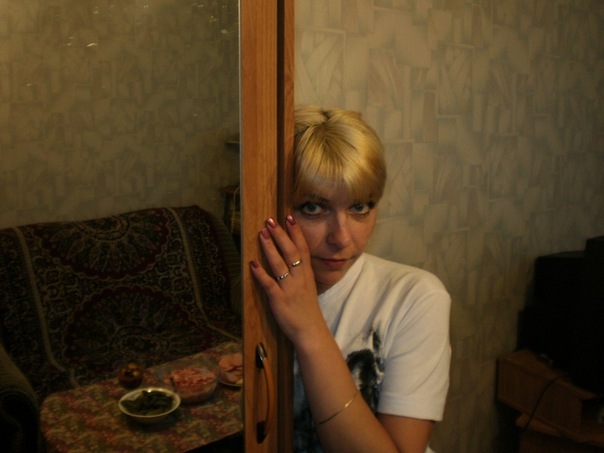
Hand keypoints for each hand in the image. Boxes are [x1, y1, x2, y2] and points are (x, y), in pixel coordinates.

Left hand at [249, 215, 324, 344]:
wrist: (310, 331)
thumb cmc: (307, 310)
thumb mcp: (308, 287)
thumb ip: (300, 273)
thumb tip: (292, 258)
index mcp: (306, 274)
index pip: (302, 248)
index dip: (295, 232)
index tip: (289, 217)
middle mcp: (299, 278)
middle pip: (290, 252)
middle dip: (280, 235)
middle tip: (270, 220)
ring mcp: (289, 288)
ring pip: (279, 264)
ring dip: (269, 247)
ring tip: (261, 233)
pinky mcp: (279, 300)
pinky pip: (268, 284)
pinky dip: (260, 273)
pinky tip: (252, 263)